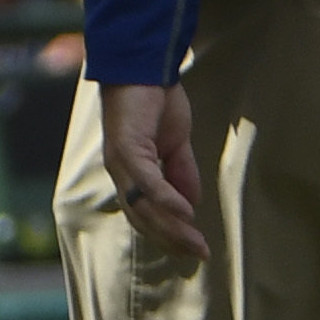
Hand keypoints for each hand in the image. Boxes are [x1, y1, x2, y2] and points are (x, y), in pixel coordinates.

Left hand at [99, 80, 206, 259]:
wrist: (142, 65)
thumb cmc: (155, 100)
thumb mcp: (174, 142)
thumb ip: (181, 173)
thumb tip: (191, 206)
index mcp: (129, 173)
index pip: (145, 215)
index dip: (168, 235)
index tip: (193, 250)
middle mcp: (120, 172)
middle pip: (144, 218)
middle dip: (172, 239)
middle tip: (199, 254)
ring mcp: (121, 162)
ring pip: (145, 206)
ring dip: (172, 227)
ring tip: (195, 243)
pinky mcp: (127, 148)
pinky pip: (148, 182)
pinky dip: (167, 199)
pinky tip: (185, 213)